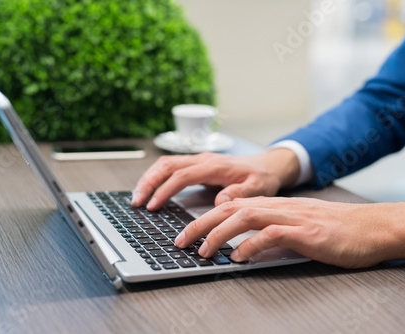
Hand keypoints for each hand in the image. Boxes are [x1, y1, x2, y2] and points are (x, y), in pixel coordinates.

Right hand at [131, 148, 300, 209]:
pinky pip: (171, 168)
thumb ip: (239, 194)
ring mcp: (198, 160)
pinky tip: (151, 190)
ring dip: (149, 179)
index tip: (153, 205)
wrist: (267, 166)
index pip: (182, 175)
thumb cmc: (262, 177)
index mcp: (214, 165)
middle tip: (137, 201)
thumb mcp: (257, 188)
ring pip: (165, 164)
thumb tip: (220, 202)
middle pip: (167, 165)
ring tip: (138, 197)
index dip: (165, 190)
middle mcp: (203, 159)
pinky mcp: (196, 165)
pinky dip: (157, 177)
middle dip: (148, 182)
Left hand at [174, 197, 404, 267]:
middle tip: (180, 241)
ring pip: (245, 217)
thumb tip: (242, 248)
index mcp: (272, 205)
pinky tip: (239, 257)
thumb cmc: (333, 229)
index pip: (229, 206)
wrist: (370, 227)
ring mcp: (290, 217)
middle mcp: (277, 207)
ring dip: (220, 234)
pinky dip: (252, 245)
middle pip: (230, 209)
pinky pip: (272, 235)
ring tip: (204, 251)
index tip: (185, 233)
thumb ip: (268, 232)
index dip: (204, 218)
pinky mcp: (305, 231)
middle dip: (201, 224)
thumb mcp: (294, 226)